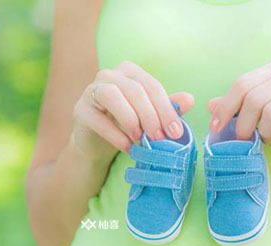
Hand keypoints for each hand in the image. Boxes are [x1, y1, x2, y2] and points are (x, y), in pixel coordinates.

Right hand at [72, 61, 193, 159]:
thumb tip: (190, 99)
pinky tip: (127, 148)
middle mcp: (109, 75)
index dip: (166, 109)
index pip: (152, 86)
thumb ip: (167, 107)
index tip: (176, 132)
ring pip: (112, 95)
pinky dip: (115, 134)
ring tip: (141, 140)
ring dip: (130, 119)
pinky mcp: (80, 110)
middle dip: (151, 116)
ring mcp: (91, 90)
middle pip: (134, 89)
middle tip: (160, 139)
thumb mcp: (150, 117)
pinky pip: (98, 119)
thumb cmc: (127, 126)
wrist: (97, 144)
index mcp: (129, 72)